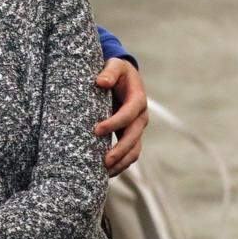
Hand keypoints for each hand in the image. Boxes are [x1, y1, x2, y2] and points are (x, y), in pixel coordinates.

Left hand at [94, 57, 148, 176]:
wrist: (123, 77)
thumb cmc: (116, 70)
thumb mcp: (114, 65)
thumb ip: (109, 72)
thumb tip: (101, 82)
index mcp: (138, 99)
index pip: (128, 114)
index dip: (114, 123)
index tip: (97, 130)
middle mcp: (140, 117)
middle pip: (133, 137)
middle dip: (120, 150)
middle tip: (104, 160)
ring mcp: (136, 129)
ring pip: (134, 150)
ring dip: (121, 162)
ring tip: (105, 172)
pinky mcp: (130, 136)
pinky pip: (129, 154)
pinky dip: (121, 164)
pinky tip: (107, 173)